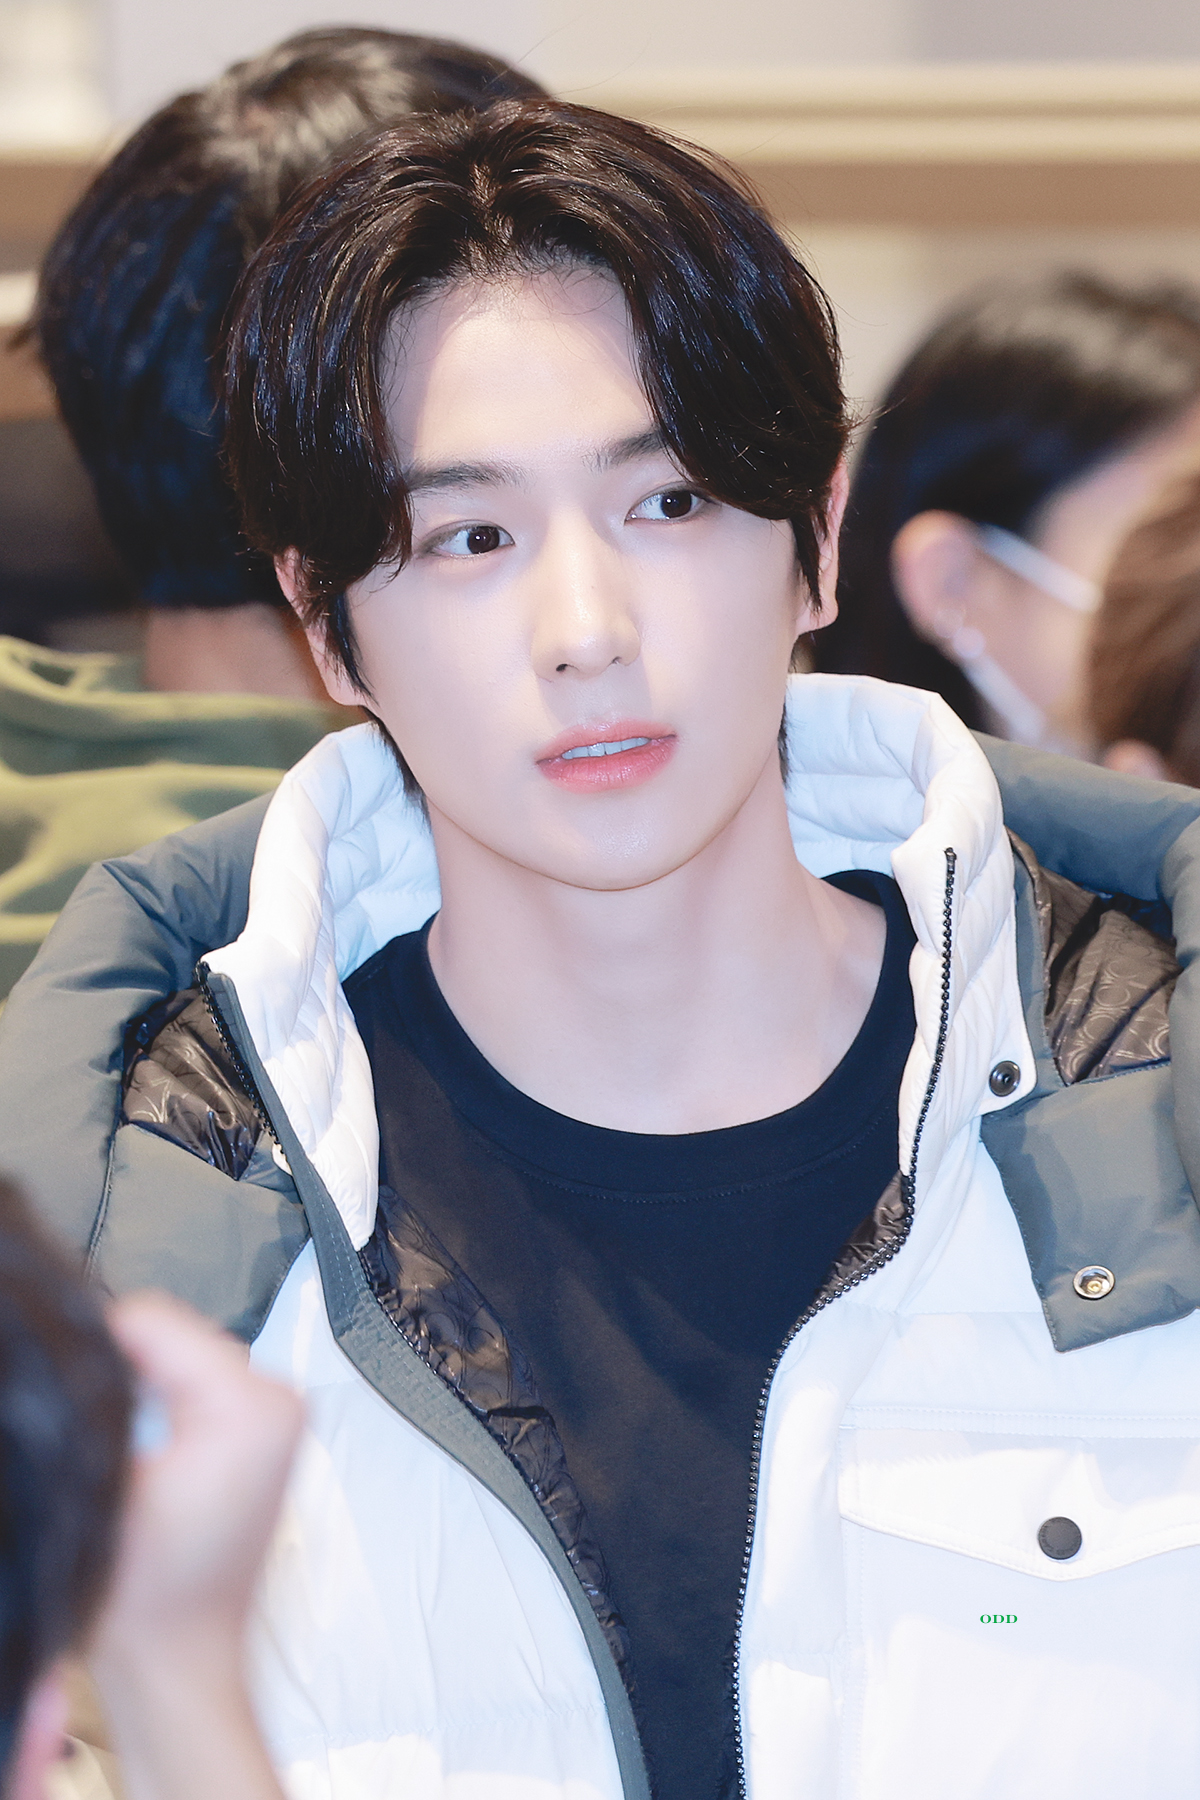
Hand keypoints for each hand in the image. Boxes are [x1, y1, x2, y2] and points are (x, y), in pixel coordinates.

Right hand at [92, 1292, 302, 1799]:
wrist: (180, 1656)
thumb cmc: (149, 1598)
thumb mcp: (103, 1480)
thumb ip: (96, 1399)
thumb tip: (80, 1342)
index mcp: (251, 1406)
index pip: (153, 1322)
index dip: (95, 1348)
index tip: (71, 1385)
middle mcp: (280, 1400)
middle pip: (174, 1336)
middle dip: (124, 1368)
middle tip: (94, 1424)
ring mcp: (280, 1414)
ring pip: (185, 1356)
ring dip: (145, 1385)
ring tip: (124, 1442)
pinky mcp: (268, 1430)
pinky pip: (202, 1383)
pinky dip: (168, 1402)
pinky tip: (147, 1444)